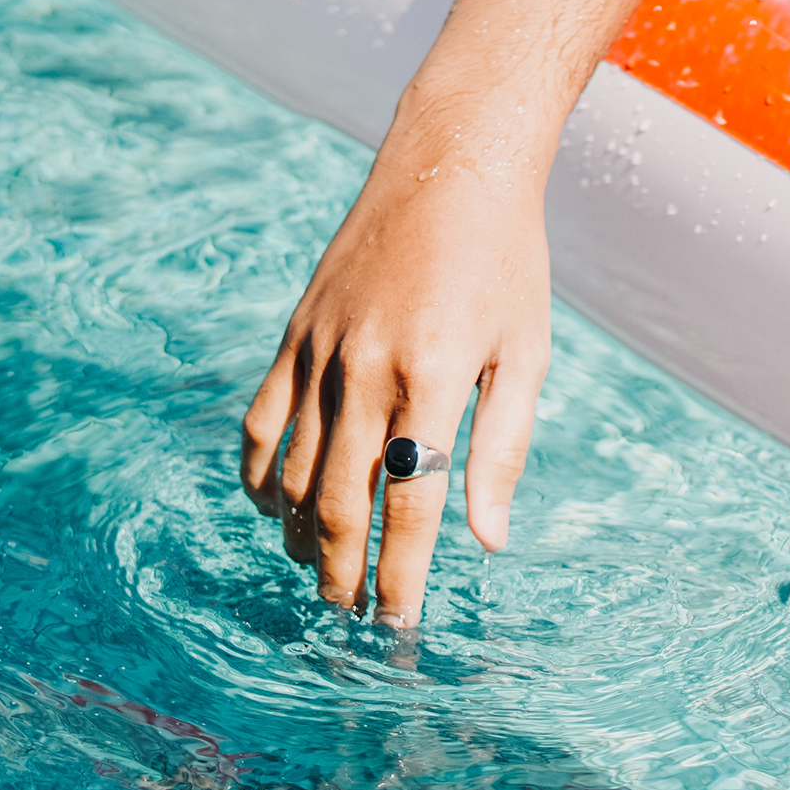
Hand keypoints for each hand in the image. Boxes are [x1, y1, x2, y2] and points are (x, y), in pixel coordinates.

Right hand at [236, 0, 762, 626]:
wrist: (452, 164)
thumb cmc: (507, 263)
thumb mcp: (529, 353)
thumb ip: (504, 448)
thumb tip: (489, 541)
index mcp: (437, 375)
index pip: (412, 500)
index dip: (403, 572)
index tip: (399, 625)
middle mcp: (368, 365)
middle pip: (340, 498)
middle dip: (344, 569)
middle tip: (352, 614)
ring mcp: (322, 346)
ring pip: (293, 467)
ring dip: (301, 533)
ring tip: (320, 572)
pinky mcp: (297, 330)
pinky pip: (262, 418)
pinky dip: (260, 472)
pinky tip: (274, 506)